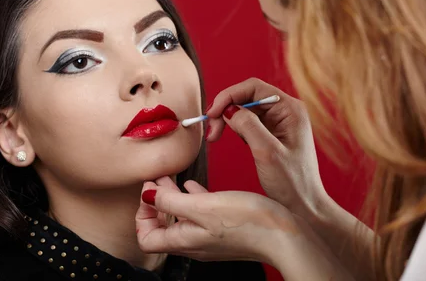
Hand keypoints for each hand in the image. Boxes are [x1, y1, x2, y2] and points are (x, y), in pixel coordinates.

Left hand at [135, 178, 298, 263]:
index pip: (147, 238)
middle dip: (156, 203)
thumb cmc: (246, 221)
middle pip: (163, 228)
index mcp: (185, 241)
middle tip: (156, 180)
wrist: (283, 235)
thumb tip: (146, 196)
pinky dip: (194, 200)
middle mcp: (195, 244)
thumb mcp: (202, 207)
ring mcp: (211, 239)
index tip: (149, 191)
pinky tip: (196, 186)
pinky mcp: (226, 231)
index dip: (142, 214)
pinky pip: (201, 216)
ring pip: (182, 220)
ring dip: (173, 200)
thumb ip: (171, 202)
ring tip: (172, 180)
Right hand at [206, 78, 327, 219]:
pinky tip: (230, 140)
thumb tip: (229, 110)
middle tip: (211, 131)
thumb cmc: (293, 183)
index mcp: (291, 109)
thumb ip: (249, 126)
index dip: (229, 95)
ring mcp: (279, 123)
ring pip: (245, 110)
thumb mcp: (267, 153)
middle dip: (226, 109)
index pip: (254, 88)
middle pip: (247, 97)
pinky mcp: (272, 135)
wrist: (304, 208)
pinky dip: (234, 129)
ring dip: (227, 120)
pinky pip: (248, 122)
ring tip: (215, 137)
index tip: (212, 113)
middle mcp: (286, 112)